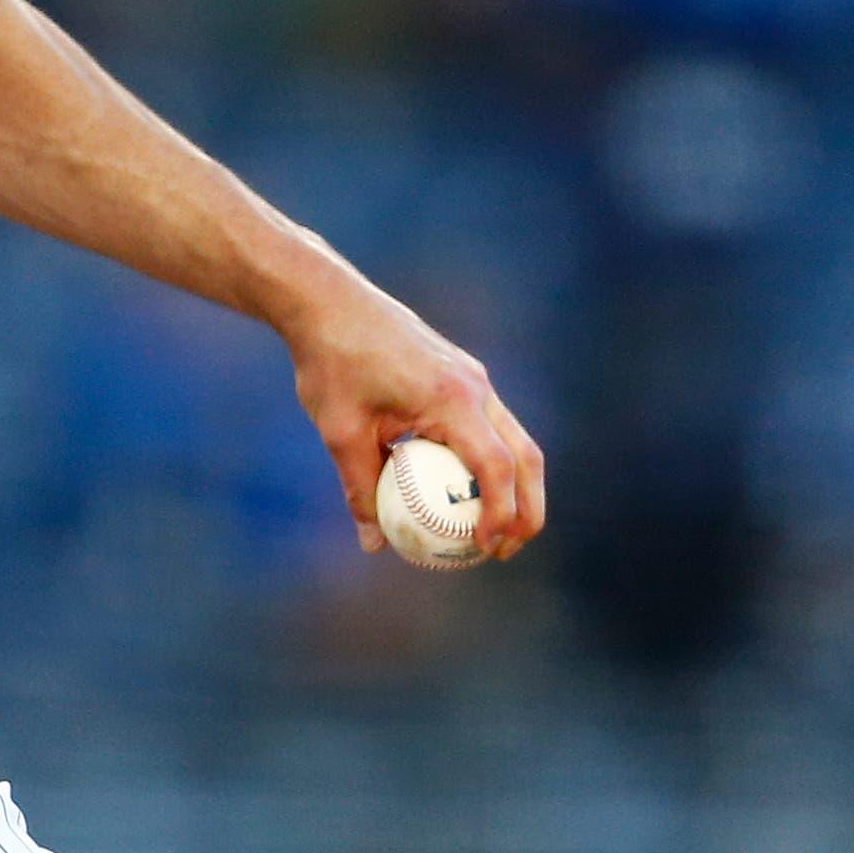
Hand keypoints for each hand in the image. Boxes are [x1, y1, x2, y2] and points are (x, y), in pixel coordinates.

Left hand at [282, 275, 546, 560]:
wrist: (327, 301)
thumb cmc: (331, 363)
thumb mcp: (340, 432)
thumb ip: (361, 488)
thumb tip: (373, 544)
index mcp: (452, 399)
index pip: (496, 466)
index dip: (499, 513)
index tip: (485, 549)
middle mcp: (475, 386)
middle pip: (525, 456)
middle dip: (526, 509)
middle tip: (504, 551)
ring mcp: (473, 376)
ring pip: (514, 439)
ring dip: (514, 485)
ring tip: (491, 528)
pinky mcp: (461, 372)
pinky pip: (490, 423)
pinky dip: (490, 459)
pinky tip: (459, 486)